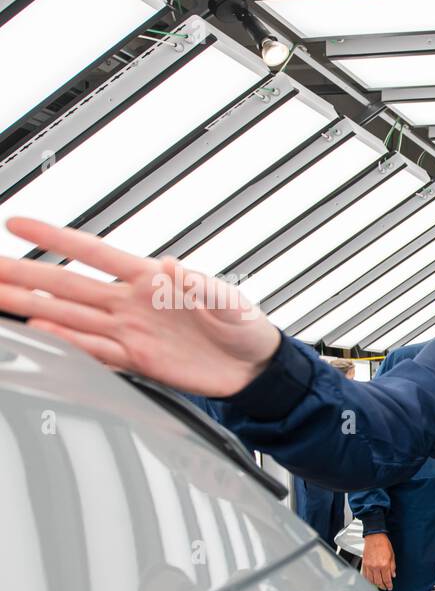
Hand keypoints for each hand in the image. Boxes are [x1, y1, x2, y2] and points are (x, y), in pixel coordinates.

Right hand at [0, 217, 280, 395]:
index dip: (56, 237)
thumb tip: (171, 266)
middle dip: (24, 275)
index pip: (94, 252)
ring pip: (69, 317)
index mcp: (152, 279)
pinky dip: (68, 345)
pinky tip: (40, 335)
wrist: (255, 368)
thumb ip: (201, 286)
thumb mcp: (231, 301)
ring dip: (31, 309)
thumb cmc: (245, 327)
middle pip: (67, 285)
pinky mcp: (137, 361)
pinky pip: (95, 352)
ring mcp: (130, 332)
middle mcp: (132, 304)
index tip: (17, 223)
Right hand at [361, 533, 396, 590]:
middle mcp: (376, 567)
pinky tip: (371, 580)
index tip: (390, 587)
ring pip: (371, 580)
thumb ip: (392, 567)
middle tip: (385, 587)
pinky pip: (365, 575)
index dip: (389, 585)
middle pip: (378, 581)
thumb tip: (393, 575)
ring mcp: (369, 566)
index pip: (387, 579)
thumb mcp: (392, 555)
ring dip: (375, 584)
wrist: (374, 537)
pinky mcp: (364, 564)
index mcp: (384, 565)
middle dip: (382, 586)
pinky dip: (368, 580)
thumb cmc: (383, 544)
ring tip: (378, 585)